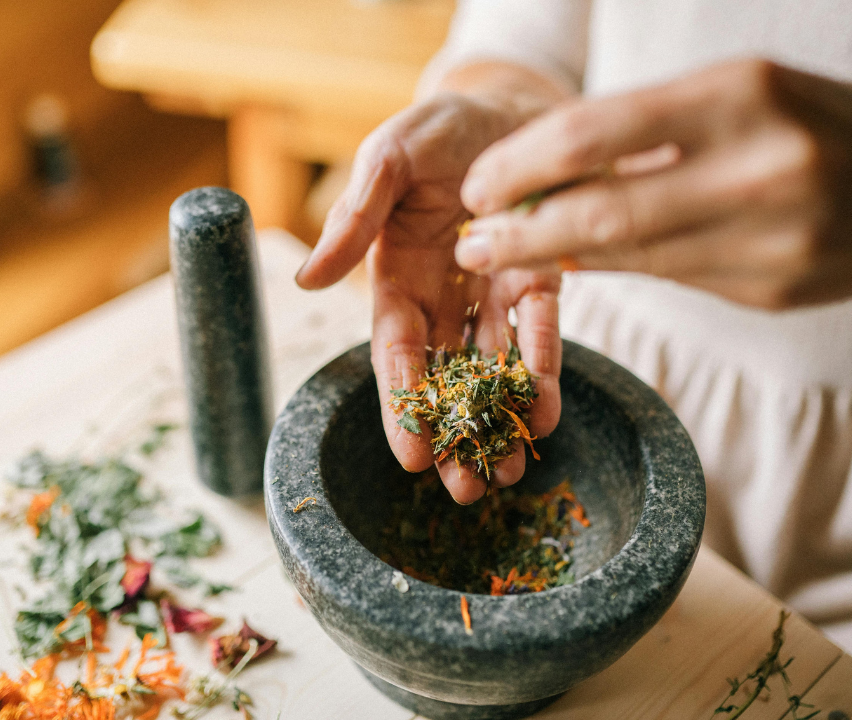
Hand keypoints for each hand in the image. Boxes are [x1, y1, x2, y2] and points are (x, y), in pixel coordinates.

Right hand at [296, 91, 562, 503]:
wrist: (507, 101)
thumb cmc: (437, 126)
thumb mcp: (387, 160)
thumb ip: (353, 218)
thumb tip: (305, 280)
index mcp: (396, 275)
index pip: (395, 350)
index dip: (400, 403)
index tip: (408, 455)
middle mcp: (443, 294)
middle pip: (445, 376)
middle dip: (453, 433)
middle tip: (465, 491)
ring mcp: (494, 290)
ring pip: (493, 367)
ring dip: (499, 420)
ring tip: (509, 474)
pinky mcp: (542, 277)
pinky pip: (542, 330)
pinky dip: (544, 369)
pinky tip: (545, 415)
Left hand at [455, 59, 851, 308]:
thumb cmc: (820, 122)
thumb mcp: (743, 96)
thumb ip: (650, 134)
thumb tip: (546, 174)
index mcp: (743, 95)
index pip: (594, 133)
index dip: (520, 164)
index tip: (477, 185)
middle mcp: (758, 168)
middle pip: (601, 211)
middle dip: (519, 232)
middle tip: (469, 244)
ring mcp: (770, 238)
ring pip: (629, 256)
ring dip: (553, 261)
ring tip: (503, 258)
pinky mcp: (771, 289)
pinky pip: (668, 280)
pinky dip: (614, 270)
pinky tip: (574, 265)